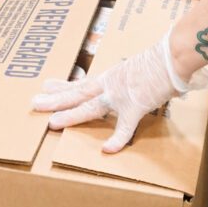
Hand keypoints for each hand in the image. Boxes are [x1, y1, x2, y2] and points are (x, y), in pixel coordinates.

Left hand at [31, 32, 207, 152]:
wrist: (172, 57)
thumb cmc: (160, 61)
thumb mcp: (138, 69)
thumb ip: (131, 78)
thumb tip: (135, 83)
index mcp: (110, 77)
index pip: (81, 83)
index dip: (63, 86)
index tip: (45, 86)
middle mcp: (110, 84)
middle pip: (78, 93)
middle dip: (56, 100)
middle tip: (34, 103)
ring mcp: (120, 95)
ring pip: (90, 107)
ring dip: (71, 115)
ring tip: (52, 122)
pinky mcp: (135, 105)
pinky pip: (125, 127)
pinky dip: (117, 139)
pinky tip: (106, 150)